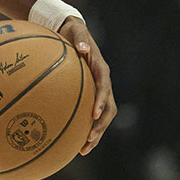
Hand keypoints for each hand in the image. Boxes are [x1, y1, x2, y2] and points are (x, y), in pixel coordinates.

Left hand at [59, 18, 115, 154]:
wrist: (70, 30)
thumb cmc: (72, 31)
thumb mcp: (76, 31)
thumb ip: (80, 38)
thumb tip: (84, 48)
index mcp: (100, 68)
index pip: (105, 87)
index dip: (102, 101)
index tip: (94, 114)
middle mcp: (102, 81)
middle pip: (109, 108)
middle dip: (101, 126)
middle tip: (89, 140)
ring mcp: (97, 90)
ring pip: (103, 116)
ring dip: (96, 133)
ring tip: (84, 149)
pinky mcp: (89, 95)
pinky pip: (90, 114)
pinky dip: (85, 128)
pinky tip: (72, 141)